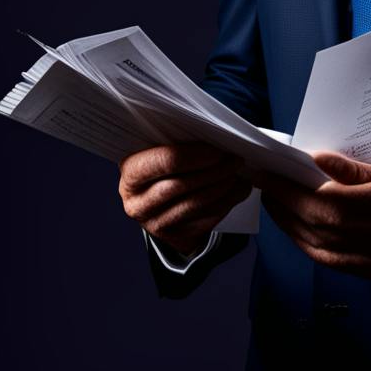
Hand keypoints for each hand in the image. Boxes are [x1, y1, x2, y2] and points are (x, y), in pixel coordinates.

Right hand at [118, 142, 250, 257]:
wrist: (162, 201)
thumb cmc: (167, 165)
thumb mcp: (162, 149)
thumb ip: (181, 141)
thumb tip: (217, 134)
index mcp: (132, 172)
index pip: (166, 161)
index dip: (197, 155)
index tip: (219, 150)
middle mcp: (137, 202)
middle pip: (182, 184)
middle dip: (215, 171)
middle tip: (236, 160)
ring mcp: (154, 223)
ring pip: (196, 204)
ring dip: (224, 187)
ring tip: (239, 174)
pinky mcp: (174, 237)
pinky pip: (205, 219)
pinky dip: (227, 203)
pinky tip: (238, 190)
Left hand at [252, 151, 370, 281]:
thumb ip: (353, 170)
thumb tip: (319, 160)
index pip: (318, 199)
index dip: (287, 189)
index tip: (267, 174)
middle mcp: (368, 237)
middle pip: (312, 224)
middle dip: (282, 205)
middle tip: (265, 186)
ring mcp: (368, 260)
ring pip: (316, 247)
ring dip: (289, 227)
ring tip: (275, 207)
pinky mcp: (370, 273)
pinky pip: (329, 263)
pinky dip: (307, 247)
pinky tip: (299, 232)